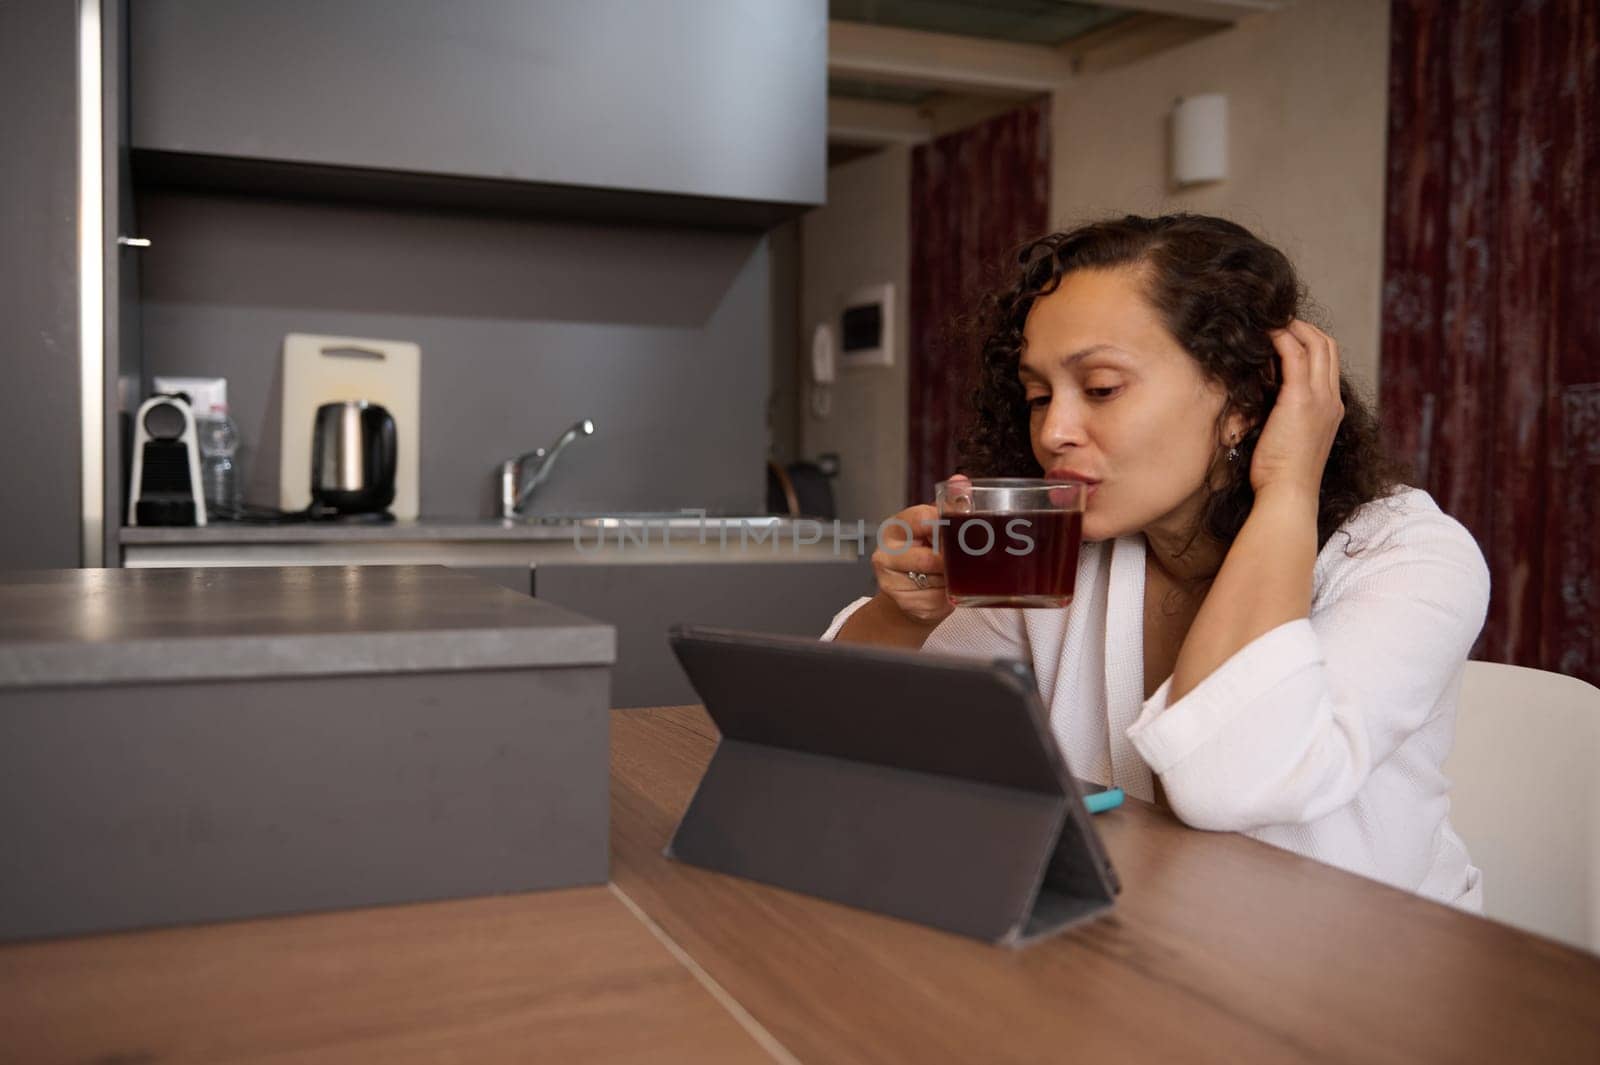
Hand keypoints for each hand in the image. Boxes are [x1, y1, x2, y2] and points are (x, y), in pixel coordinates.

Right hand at [871, 502, 953, 625]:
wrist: (909, 594)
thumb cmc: (925, 553)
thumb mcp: (935, 527)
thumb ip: (949, 504)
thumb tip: (961, 481)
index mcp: (895, 527)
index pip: (923, 519)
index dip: (946, 526)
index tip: (962, 531)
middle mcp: (885, 553)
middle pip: (930, 557)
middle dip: (952, 560)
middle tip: (965, 559)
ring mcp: (890, 581)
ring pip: (936, 580)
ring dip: (953, 579)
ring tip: (952, 575)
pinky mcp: (904, 603)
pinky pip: (937, 599)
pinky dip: (949, 596)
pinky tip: (945, 590)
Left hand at [1249, 320, 1344, 501]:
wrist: (1289, 494)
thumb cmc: (1280, 475)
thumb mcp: (1288, 438)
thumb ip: (1284, 415)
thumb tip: (1262, 399)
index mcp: (1331, 409)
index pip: (1328, 363)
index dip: (1308, 343)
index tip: (1282, 337)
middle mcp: (1331, 399)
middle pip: (1327, 345)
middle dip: (1303, 327)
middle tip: (1275, 321)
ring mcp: (1320, 398)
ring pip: (1315, 343)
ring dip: (1291, 327)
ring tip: (1267, 322)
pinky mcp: (1300, 399)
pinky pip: (1294, 355)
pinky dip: (1280, 338)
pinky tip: (1262, 335)